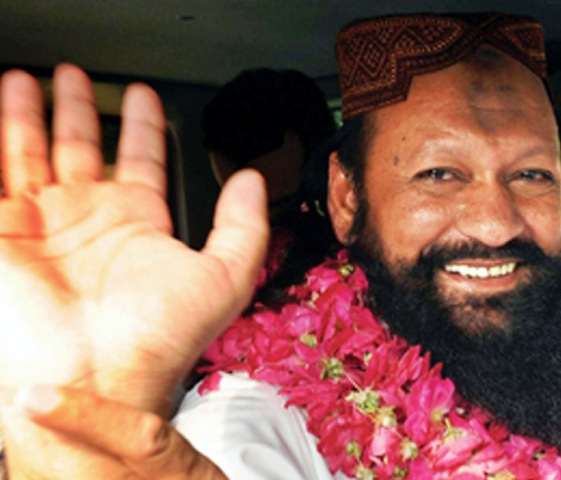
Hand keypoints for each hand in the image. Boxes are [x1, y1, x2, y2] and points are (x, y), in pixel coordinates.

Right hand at [0, 65, 267, 477]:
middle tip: (73, 75)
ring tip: (25, 77)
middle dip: (78, 108)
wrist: (95, 380)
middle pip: (81, 145)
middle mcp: (86, 217)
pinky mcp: (1, 232)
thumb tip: (253, 179)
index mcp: (136, 222)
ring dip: (27, 113)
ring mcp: (39, 223)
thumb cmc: (158, 338)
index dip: (144, 125)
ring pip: (29, 150)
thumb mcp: (223, 278)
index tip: (144, 95)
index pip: (141, 157)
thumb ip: (244, 226)